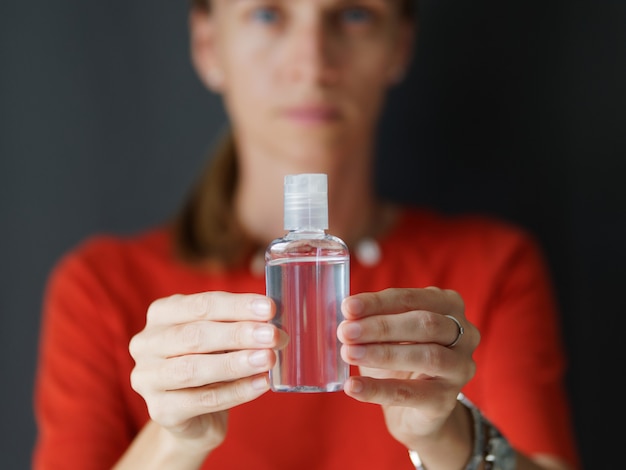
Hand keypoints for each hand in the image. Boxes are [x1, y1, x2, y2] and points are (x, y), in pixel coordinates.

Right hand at [128, 292, 286, 453]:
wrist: (197, 416)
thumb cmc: (213, 363)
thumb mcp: (224, 338)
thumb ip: (242, 327)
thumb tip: (275, 324)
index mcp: (162, 314)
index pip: (200, 305)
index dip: (237, 306)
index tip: (270, 309)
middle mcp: (147, 343)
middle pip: (195, 335)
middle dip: (238, 334)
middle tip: (272, 335)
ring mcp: (148, 378)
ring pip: (194, 369)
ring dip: (235, 363)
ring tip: (268, 359)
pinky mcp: (160, 411)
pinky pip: (203, 400)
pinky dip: (236, 392)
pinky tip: (261, 384)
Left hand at [337, 287, 478, 452]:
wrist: (412, 408)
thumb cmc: (399, 357)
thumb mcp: (388, 333)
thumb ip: (372, 319)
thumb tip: (346, 313)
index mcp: (448, 305)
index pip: (411, 299)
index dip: (378, 302)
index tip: (347, 307)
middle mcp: (464, 334)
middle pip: (424, 324)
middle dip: (381, 326)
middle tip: (345, 331)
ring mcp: (460, 368)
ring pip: (426, 357)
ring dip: (382, 354)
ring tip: (348, 353)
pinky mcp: (447, 400)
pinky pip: (411, 394)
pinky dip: (378, 389)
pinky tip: (353, 386)